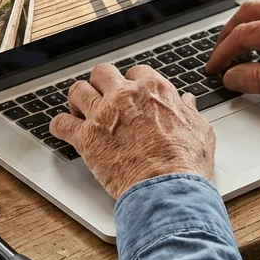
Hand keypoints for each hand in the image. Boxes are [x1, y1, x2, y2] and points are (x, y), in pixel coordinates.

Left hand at [49, 63, 215, 199]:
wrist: (167, 188)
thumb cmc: (185, 163)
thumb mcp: (199, 131)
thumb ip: (190, 112)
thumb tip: (186, 103)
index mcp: (154, 90)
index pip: (136, 72)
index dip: (132, 82)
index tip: (130, 91)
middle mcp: (125, 96)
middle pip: (102, 73)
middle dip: (101, 83)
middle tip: (102, 95)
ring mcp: (103, 115)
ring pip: (78, 91)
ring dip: (77, 99)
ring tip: (79, 109)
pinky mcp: (87, 138)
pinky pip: (61, 124)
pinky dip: (59, 126)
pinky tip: (62, 129)